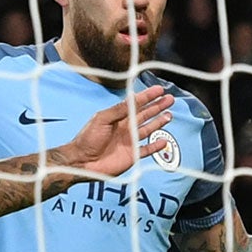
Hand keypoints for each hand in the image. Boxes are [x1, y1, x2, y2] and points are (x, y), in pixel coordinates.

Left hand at [49, 87, 174, 182]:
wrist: (82, 161)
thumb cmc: (87, 139)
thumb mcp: (102, 119)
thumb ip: (119, 110)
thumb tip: (133, 98)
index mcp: (118, 117)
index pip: (136, 104)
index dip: (148, 96)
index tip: (159, 90)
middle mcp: (125, 128)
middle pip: (145, 114)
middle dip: (157, 106)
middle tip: (169, 99)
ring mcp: (129, 141)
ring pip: (148, 129)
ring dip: (159, 122)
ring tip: (169, 114)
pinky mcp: (132, 155)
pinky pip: (147, 149)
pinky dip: (155, 146)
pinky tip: (163, 140)